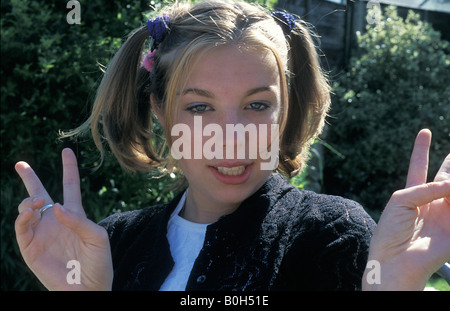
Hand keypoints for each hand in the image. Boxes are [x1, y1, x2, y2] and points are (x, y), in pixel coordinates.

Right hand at [15, 148, 112, 289]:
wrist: (88, 289)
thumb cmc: (99, 263)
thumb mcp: (97, 237)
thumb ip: (78, 220)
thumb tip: (55, 207)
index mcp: (75, 215)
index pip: (70, 186)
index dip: (69, 168)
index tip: (67, 151)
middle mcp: (56, 221)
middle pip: (40, 193)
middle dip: (30, 178)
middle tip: (20, 164)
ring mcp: (41, 233)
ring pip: (27, 208)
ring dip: (29, 200)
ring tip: (38, 201)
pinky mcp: (30, 248)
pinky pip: (21, 227)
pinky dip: (23, 217)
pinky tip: (32, 211)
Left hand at [363, 129, 449, 289]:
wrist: (394, 259)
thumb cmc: (391, 230)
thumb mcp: (401, 201)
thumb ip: (426, 189)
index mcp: (412, 193)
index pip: (419, 165)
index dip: (422, 148)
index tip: (424, 131)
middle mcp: (430, 201)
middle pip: (446, 176)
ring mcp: (445, 214)